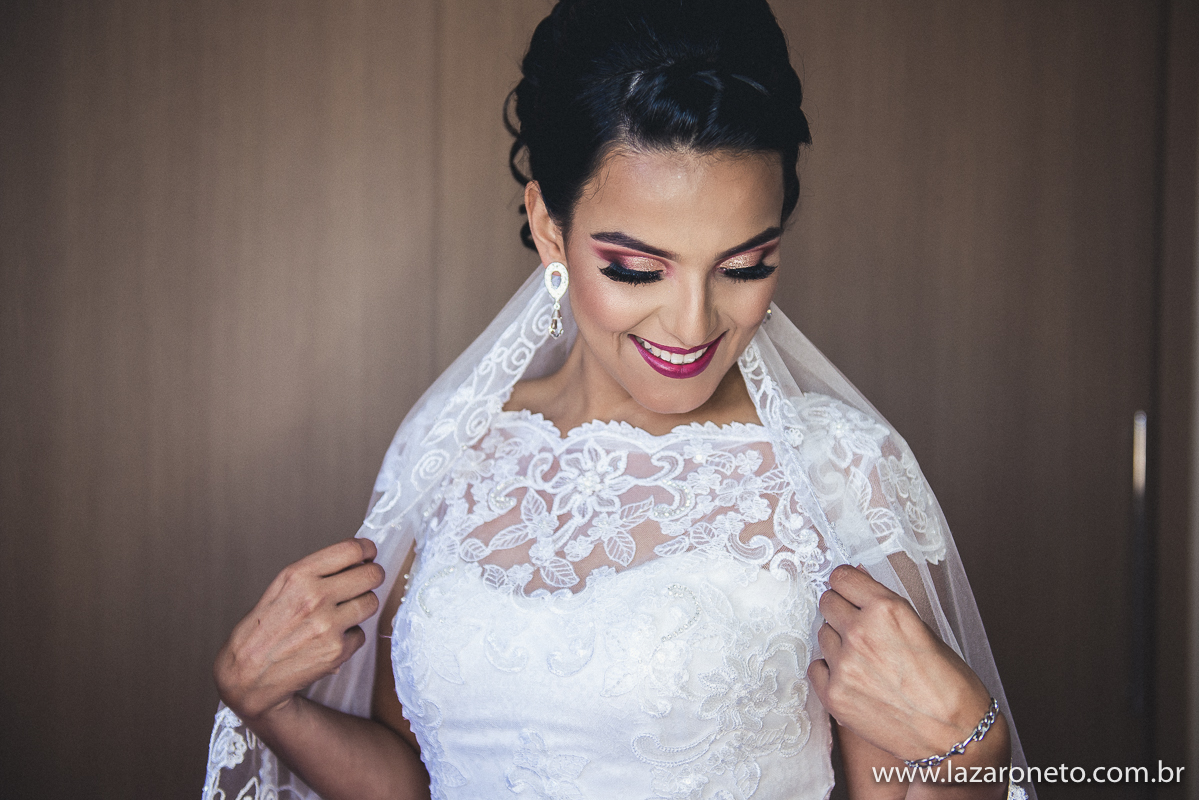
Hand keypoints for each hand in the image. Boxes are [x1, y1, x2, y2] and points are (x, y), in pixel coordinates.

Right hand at [214, 538, 384, 724]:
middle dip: (372, 577)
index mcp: (299, 576)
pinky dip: (350, 637)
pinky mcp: (337, 650)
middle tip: (366, 581)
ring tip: (343, 612)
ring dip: (362, 606)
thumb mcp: (280, 588)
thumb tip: (351, 560)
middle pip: (372, 575)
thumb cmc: (261, 631)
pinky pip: (361, 634)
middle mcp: (316, 596)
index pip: (351, 550)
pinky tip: (330, 639)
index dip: (366, 550)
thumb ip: (314, 573)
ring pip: (371, 603)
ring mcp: (328, 624)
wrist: (247, 674)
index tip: (369, 554)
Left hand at [807, 565, 992, 763]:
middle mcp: (861, 633)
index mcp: (887, 610)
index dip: (846, 584)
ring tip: (865, 661)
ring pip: (823, 635)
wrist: (956, 737)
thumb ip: (885, 607)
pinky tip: (853, 679)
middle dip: (841, 611)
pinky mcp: (834, 695)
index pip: (842, 577)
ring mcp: (844, 665)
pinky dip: (830, 671)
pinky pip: (817, 668)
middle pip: (827, 603)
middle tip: (858, 627)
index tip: (848, 590)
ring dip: (838, 642)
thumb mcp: (923, 630)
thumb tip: (859, 584)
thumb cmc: (949, 685)